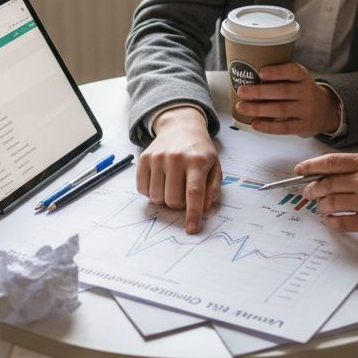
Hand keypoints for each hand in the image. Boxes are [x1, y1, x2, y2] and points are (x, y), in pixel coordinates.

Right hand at [137, 107, 220, 233]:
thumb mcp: (214, 166)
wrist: (180, 127)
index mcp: (197, 161)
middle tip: (183, 194)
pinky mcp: (143, 158)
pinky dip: (151, 192)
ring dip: (164, 199)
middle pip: (173, 199)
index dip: (193, 214)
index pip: (194, 192)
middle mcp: (175, 158)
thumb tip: (204, 208)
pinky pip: (142, 189)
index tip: (192, 230)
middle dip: (179, 205)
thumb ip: (212, 189)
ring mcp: (157, 157)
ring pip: (156, 197)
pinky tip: (160, 181)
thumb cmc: (199, 151)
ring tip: (172, 186)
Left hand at [236, 63, 340, 136]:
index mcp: (303, 77)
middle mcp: (307, 92)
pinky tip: (254, 124)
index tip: (260, 72)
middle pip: (283, 91)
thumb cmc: (299, 92)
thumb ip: (278, 78)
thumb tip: (243, 77)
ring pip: (281, 109)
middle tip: (241, 91)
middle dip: (260, 92)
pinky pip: (285, 127)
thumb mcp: (296, 80)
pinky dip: (268, 126)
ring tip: (241, 107)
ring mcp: (307, 110)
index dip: (277, 72)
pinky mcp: (304, 126)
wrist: (324, 111)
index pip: (293, 71)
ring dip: (259, 109)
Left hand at [295, 153, 357, 239]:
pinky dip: (332, 222)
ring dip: (321, 207)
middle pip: (326, 184)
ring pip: (330, 203)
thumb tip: (333, 174)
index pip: (331, 162)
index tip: (299, 170)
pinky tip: (332, 221)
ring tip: (322, 208)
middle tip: (308, 193)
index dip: (310, 166)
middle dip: (312, 189)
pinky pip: (341, 222)